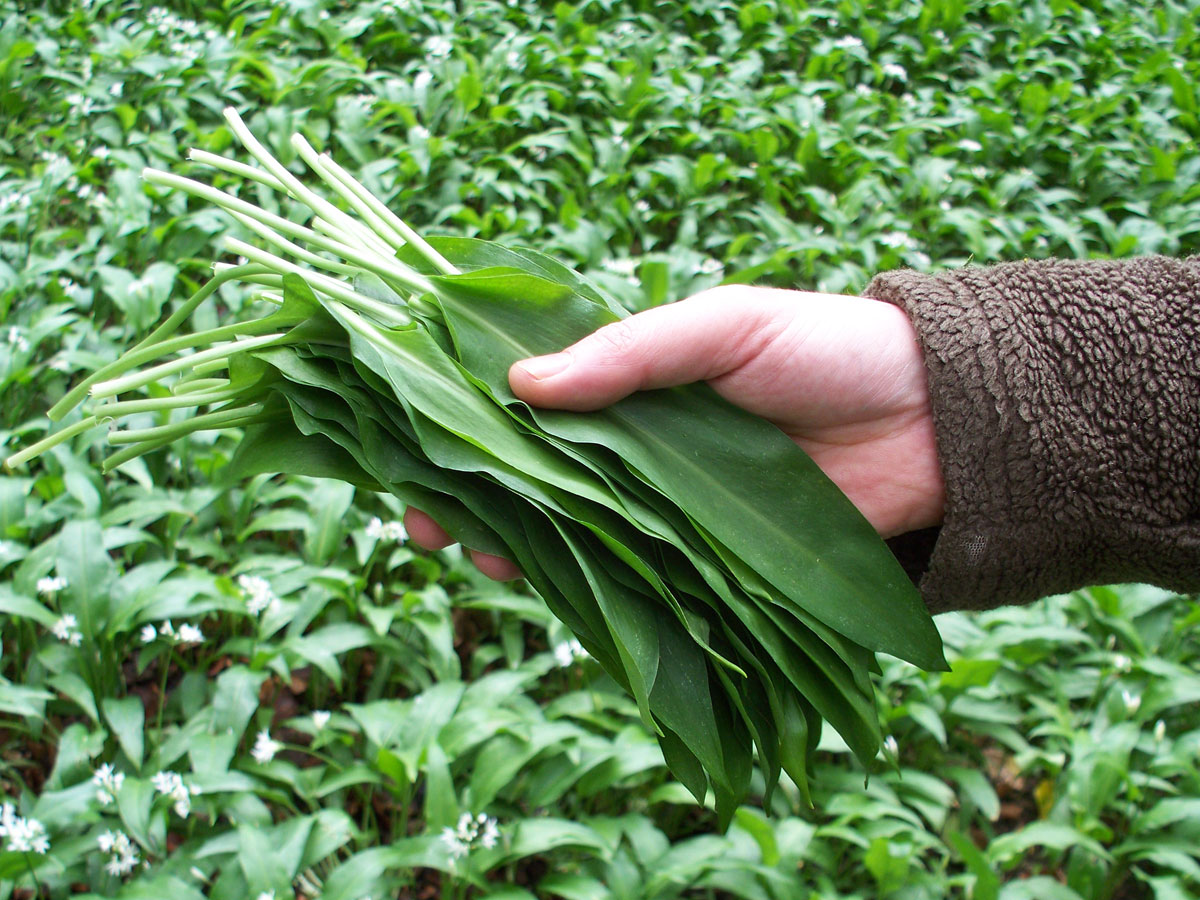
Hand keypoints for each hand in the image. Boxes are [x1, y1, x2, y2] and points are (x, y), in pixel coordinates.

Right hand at [405, 284, 944, 579]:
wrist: (933, 422)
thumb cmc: (826, 351)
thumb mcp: (724, 325)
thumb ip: (628, 351)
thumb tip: (521, 384)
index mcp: (636, 385)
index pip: (532, 403)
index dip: (472, 419)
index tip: (415, 437)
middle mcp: (639, 450)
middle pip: (538, 475)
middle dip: (476, 494)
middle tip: (422, 516)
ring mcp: (668, 512)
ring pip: (573, 533)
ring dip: (517, 544)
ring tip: (471, 552)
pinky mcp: (705, 565)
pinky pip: (634, 581)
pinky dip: (587, 588)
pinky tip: (542, 589)